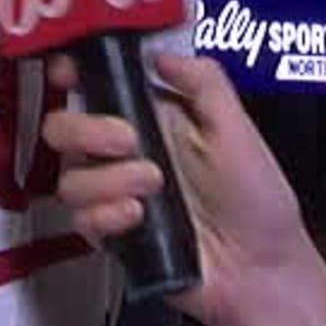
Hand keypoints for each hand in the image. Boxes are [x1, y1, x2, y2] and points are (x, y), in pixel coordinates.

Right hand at [42, 51, 325, 325]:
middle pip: (65, 126)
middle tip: (128, 141)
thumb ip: (204, 83)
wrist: (260, 271)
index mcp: (155, 117)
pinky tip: (137, 217)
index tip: (68, 70)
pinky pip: (81, 219)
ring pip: (70, 175)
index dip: (73, 72)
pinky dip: (105, 215)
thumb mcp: (239, 130)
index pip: (97, 85)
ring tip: (154, 188)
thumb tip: (158, 54)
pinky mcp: (111, 234)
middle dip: (87, 129)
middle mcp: (127, 152)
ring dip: (108, 178)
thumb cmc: (258, 201)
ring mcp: (115, 194)